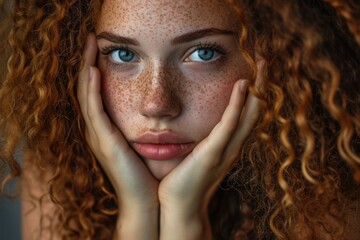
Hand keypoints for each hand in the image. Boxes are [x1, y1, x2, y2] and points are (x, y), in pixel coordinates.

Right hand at [77, 33, 158, 210]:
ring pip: (86, 95)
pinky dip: (92, 90)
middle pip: (87, 89)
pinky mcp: (104, 141)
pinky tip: (94, 72)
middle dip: (88, 62)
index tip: (100, 49)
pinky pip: (94, 110)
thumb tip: (159, 107)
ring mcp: (98, 135)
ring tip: (90, 46)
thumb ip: (142, 124)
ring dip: (87, 69)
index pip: (95, 92)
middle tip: (91, 39)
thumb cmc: (148, 171)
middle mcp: (97, 129)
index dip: (95, 69)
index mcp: (106, 128)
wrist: (147, 198)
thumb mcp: (143, 141)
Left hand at [158, 62, 261, 223]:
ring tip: (259, 63)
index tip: (253, 69)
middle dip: (261, 83)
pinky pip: (229, 124)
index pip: (246, 112)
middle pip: (255, 109)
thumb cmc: (184, 180)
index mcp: (228, 144)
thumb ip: (202, 139)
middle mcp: (233, 145)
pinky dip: (237, 104)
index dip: (253, 91)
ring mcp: (226, 149)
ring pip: (249, 113)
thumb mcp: (196, 154)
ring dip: (256, 87)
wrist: (179, 206)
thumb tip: (195, 123)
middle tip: (262, 59)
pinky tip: (242, 85)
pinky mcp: (214, 152)